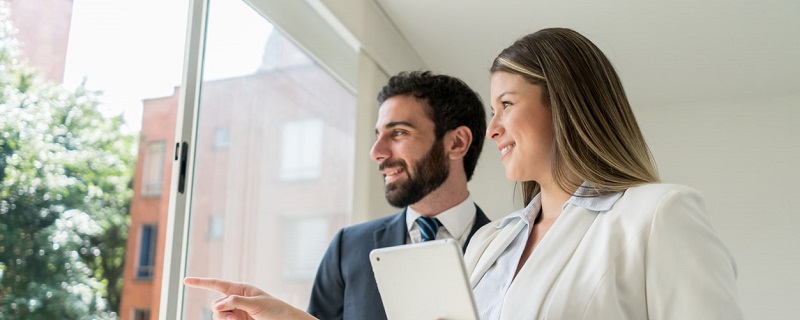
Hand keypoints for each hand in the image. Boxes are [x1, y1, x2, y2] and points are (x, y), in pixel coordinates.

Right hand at [183, 277, 316, 319]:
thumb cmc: (275, 310)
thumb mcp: (257, 303)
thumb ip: (236, 302)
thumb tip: (217, 304)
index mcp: (241, 289)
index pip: (217, 284)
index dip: (200, 282)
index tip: (185, 280)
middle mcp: (236, 300)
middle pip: (216, 305)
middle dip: (222, 311)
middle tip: (237, 317)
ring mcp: (237, 312)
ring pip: (219, 316)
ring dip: (226, 319)